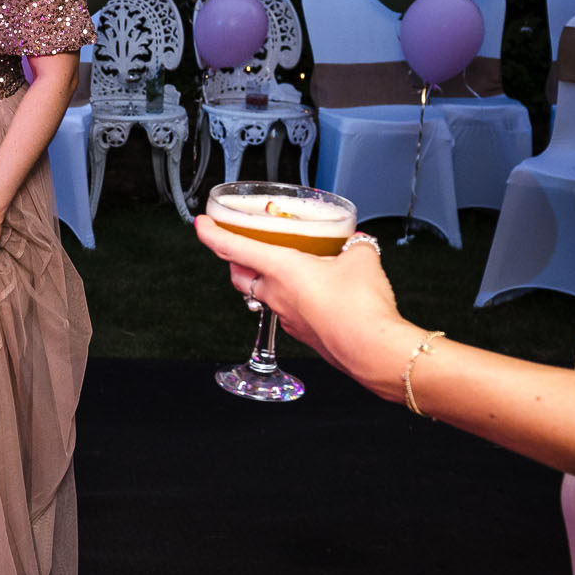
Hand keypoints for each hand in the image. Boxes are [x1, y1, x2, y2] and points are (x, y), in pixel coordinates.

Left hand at [193, 215, 416, 399]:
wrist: (373, 351)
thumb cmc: (359, 308)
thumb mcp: (361, 258)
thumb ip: (356, 244)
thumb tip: (357, 242)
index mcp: (280, 269)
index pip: (232, 247)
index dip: (212, 233)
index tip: (201, 223)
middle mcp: (276, 295)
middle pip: (241, 275)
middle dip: (237, 260)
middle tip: (244, 245)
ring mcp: (288, 318)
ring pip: (264, 294)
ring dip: (269, 279)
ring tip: (290, 265)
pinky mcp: (303, 333)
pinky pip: (288, 310)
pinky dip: (294, 298)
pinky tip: (316, 293)